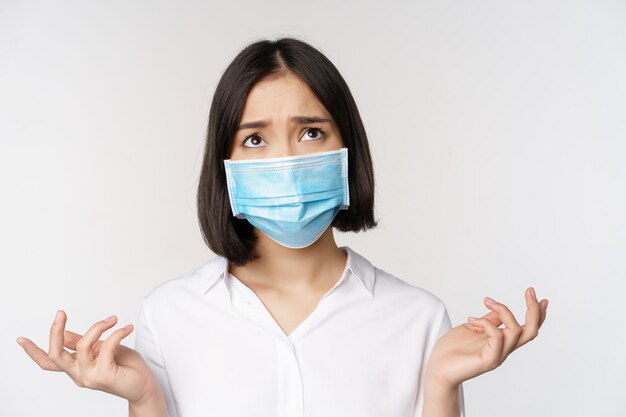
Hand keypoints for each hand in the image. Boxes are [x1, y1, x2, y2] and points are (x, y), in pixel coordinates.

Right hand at [16, 310, 160, 404]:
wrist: (145, 385)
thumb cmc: (126, 366)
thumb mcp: (102, 350)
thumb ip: (83, 344)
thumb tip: (65, 334)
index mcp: (76, 368)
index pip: (49, 362)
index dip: (33, 351)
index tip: (20, 339)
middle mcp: (79, 375)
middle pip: (56, 355)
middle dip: (55, 332)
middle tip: (60, 314)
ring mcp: (90, 377)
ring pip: (83, 346)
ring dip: (98, 326)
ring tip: (113, 319)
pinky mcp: (105, 376)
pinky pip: (107, 346)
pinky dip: (117, 332)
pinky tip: (127, 328)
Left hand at [425, 287, 547, 388]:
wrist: (437, 367)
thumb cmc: (452, 349)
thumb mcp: (473, 328)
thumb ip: (488, 321)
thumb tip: (498, 308)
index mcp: (501, 341)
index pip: (526, 328)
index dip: (536, 313)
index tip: (535, 294)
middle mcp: (503, 349)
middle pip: (531, 331)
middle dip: (534, 310)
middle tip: (530, 292)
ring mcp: (498, 355)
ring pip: (516, 331)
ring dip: (503, 310)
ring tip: (487, 302)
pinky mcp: (489, 361)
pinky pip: (497, 337)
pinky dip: (486, 323)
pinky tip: (471, 320)